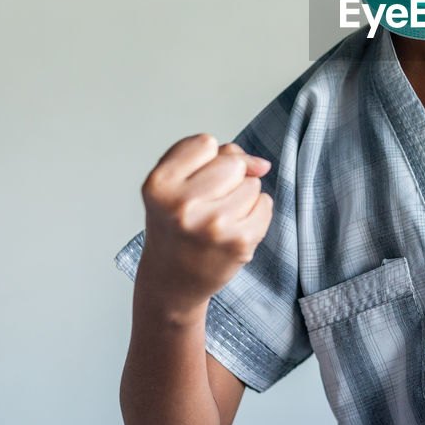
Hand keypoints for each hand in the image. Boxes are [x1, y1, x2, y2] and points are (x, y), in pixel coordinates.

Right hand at [136, 133, 274, 314]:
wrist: (171, 281)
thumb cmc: (175, 225)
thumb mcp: (174, 183)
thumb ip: (214, 157)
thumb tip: (262, 165)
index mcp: (159, 185)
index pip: (205, 143)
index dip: (205, 160)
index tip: (192, 183)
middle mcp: (182, 206)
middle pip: (233, 163)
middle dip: (228, 178)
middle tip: (206, 205)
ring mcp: (213, 226)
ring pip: (252, 184)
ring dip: (242, 198)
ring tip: (217, 221)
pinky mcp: (239, 242)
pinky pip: (265, 204)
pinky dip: (255, 214)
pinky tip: (232, 231)